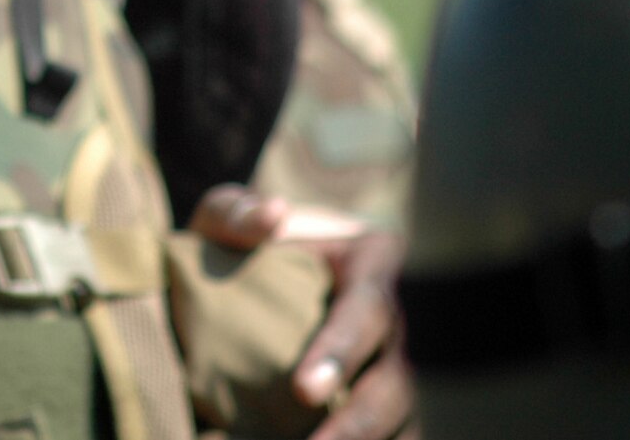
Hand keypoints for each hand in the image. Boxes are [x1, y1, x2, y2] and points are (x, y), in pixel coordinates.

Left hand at [190, 184, 417, 439]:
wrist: (248, 279)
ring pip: (401, 420)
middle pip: (394, 380)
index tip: (303, 389)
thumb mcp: (228, 217)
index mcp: (371, 261)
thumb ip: (237, 212)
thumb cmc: (243, 241)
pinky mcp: (381, 410)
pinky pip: (394, 436)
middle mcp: (393, 322)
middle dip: (359, 422)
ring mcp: (391, 371)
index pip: (368, 307)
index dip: (341, 351)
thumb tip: (271, 214)